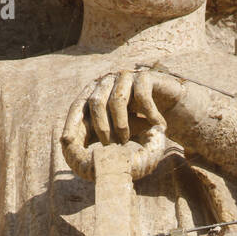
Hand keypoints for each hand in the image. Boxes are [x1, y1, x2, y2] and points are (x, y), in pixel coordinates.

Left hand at [63, 68, 183, 147]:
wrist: (169, 107)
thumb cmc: (139, 122)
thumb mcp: (118, 131)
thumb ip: (102, 137)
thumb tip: (83, 159)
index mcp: (94, 93)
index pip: (78, 106)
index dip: (71, 122)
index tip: (67, 141)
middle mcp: (107, 82)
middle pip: (96, 102)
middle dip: (101, 127)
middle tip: (108, 146)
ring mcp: (125, 77)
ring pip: (117, 100)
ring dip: (121, 124)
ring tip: (126, 139)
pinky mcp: (145, 76)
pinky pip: (142, 95)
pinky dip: (148, 114)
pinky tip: (156, 125)